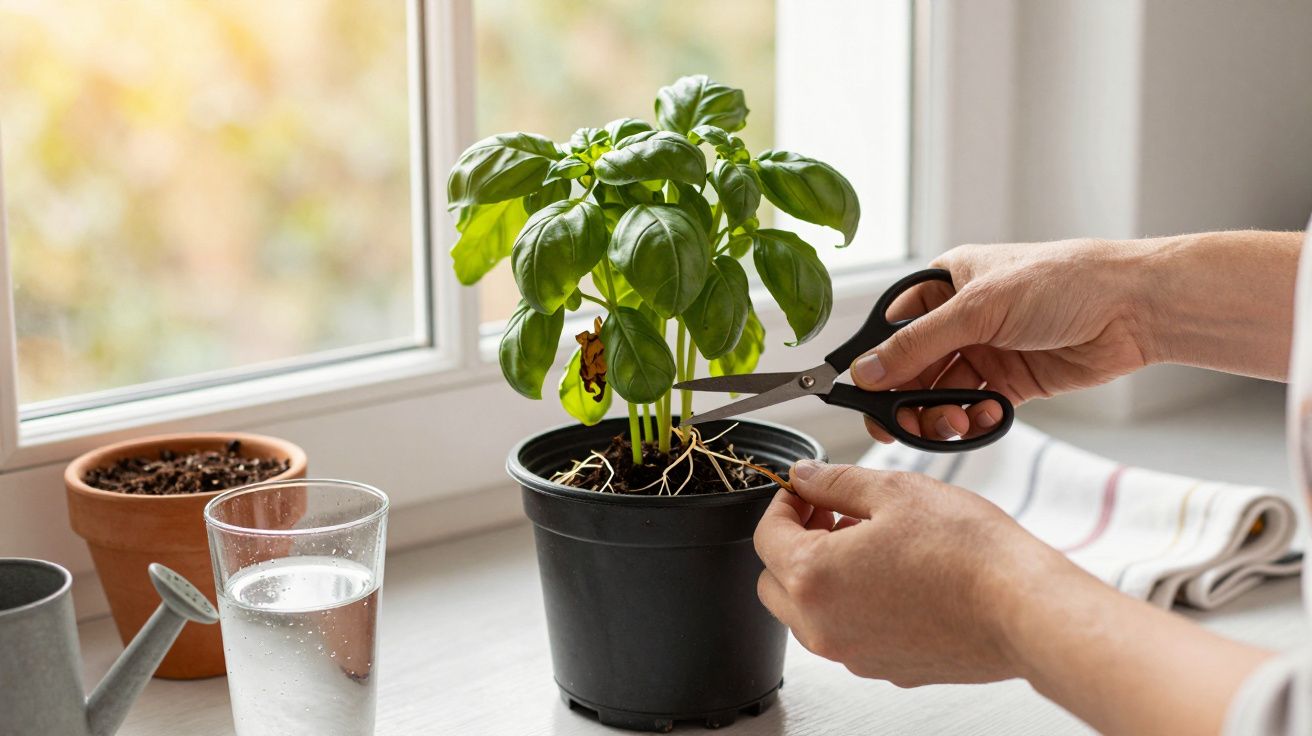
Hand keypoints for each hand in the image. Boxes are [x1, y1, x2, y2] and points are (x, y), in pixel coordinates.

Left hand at [756, 460, 1274, 735]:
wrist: (1023, 608)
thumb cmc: (968, 553)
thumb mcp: (894, 490)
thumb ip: (835, 482)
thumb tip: (805, 477)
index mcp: (812, 578)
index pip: (765, 535)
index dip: (784, 503)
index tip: (806, 489)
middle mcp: (823, 627)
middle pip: (775, 580)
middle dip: (795, 542)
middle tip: (831, 513)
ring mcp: (854, 654)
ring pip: (809, 612)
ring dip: (822, 574)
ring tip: (868, 540)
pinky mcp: (886, 668)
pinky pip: (848, 633)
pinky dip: (854, 604)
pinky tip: (893, 575)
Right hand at [859, 239, 1156, 441]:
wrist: (1133, 308)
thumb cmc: (1061, 282)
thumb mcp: (978, 308)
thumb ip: (918, 345)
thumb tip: (866, 372)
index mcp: (944, 284)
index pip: (892, 327)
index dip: (876, 363)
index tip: (864, 395)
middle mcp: (960, 318)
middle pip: (911, 369)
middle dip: (905, 400)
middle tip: (898, 428)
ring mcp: (985, 351)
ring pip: (940, 394)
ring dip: (939, 415)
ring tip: (954, 422)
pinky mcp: (1011, 382)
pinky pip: (974, 409)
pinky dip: (974, 419)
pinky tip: (987, 416)